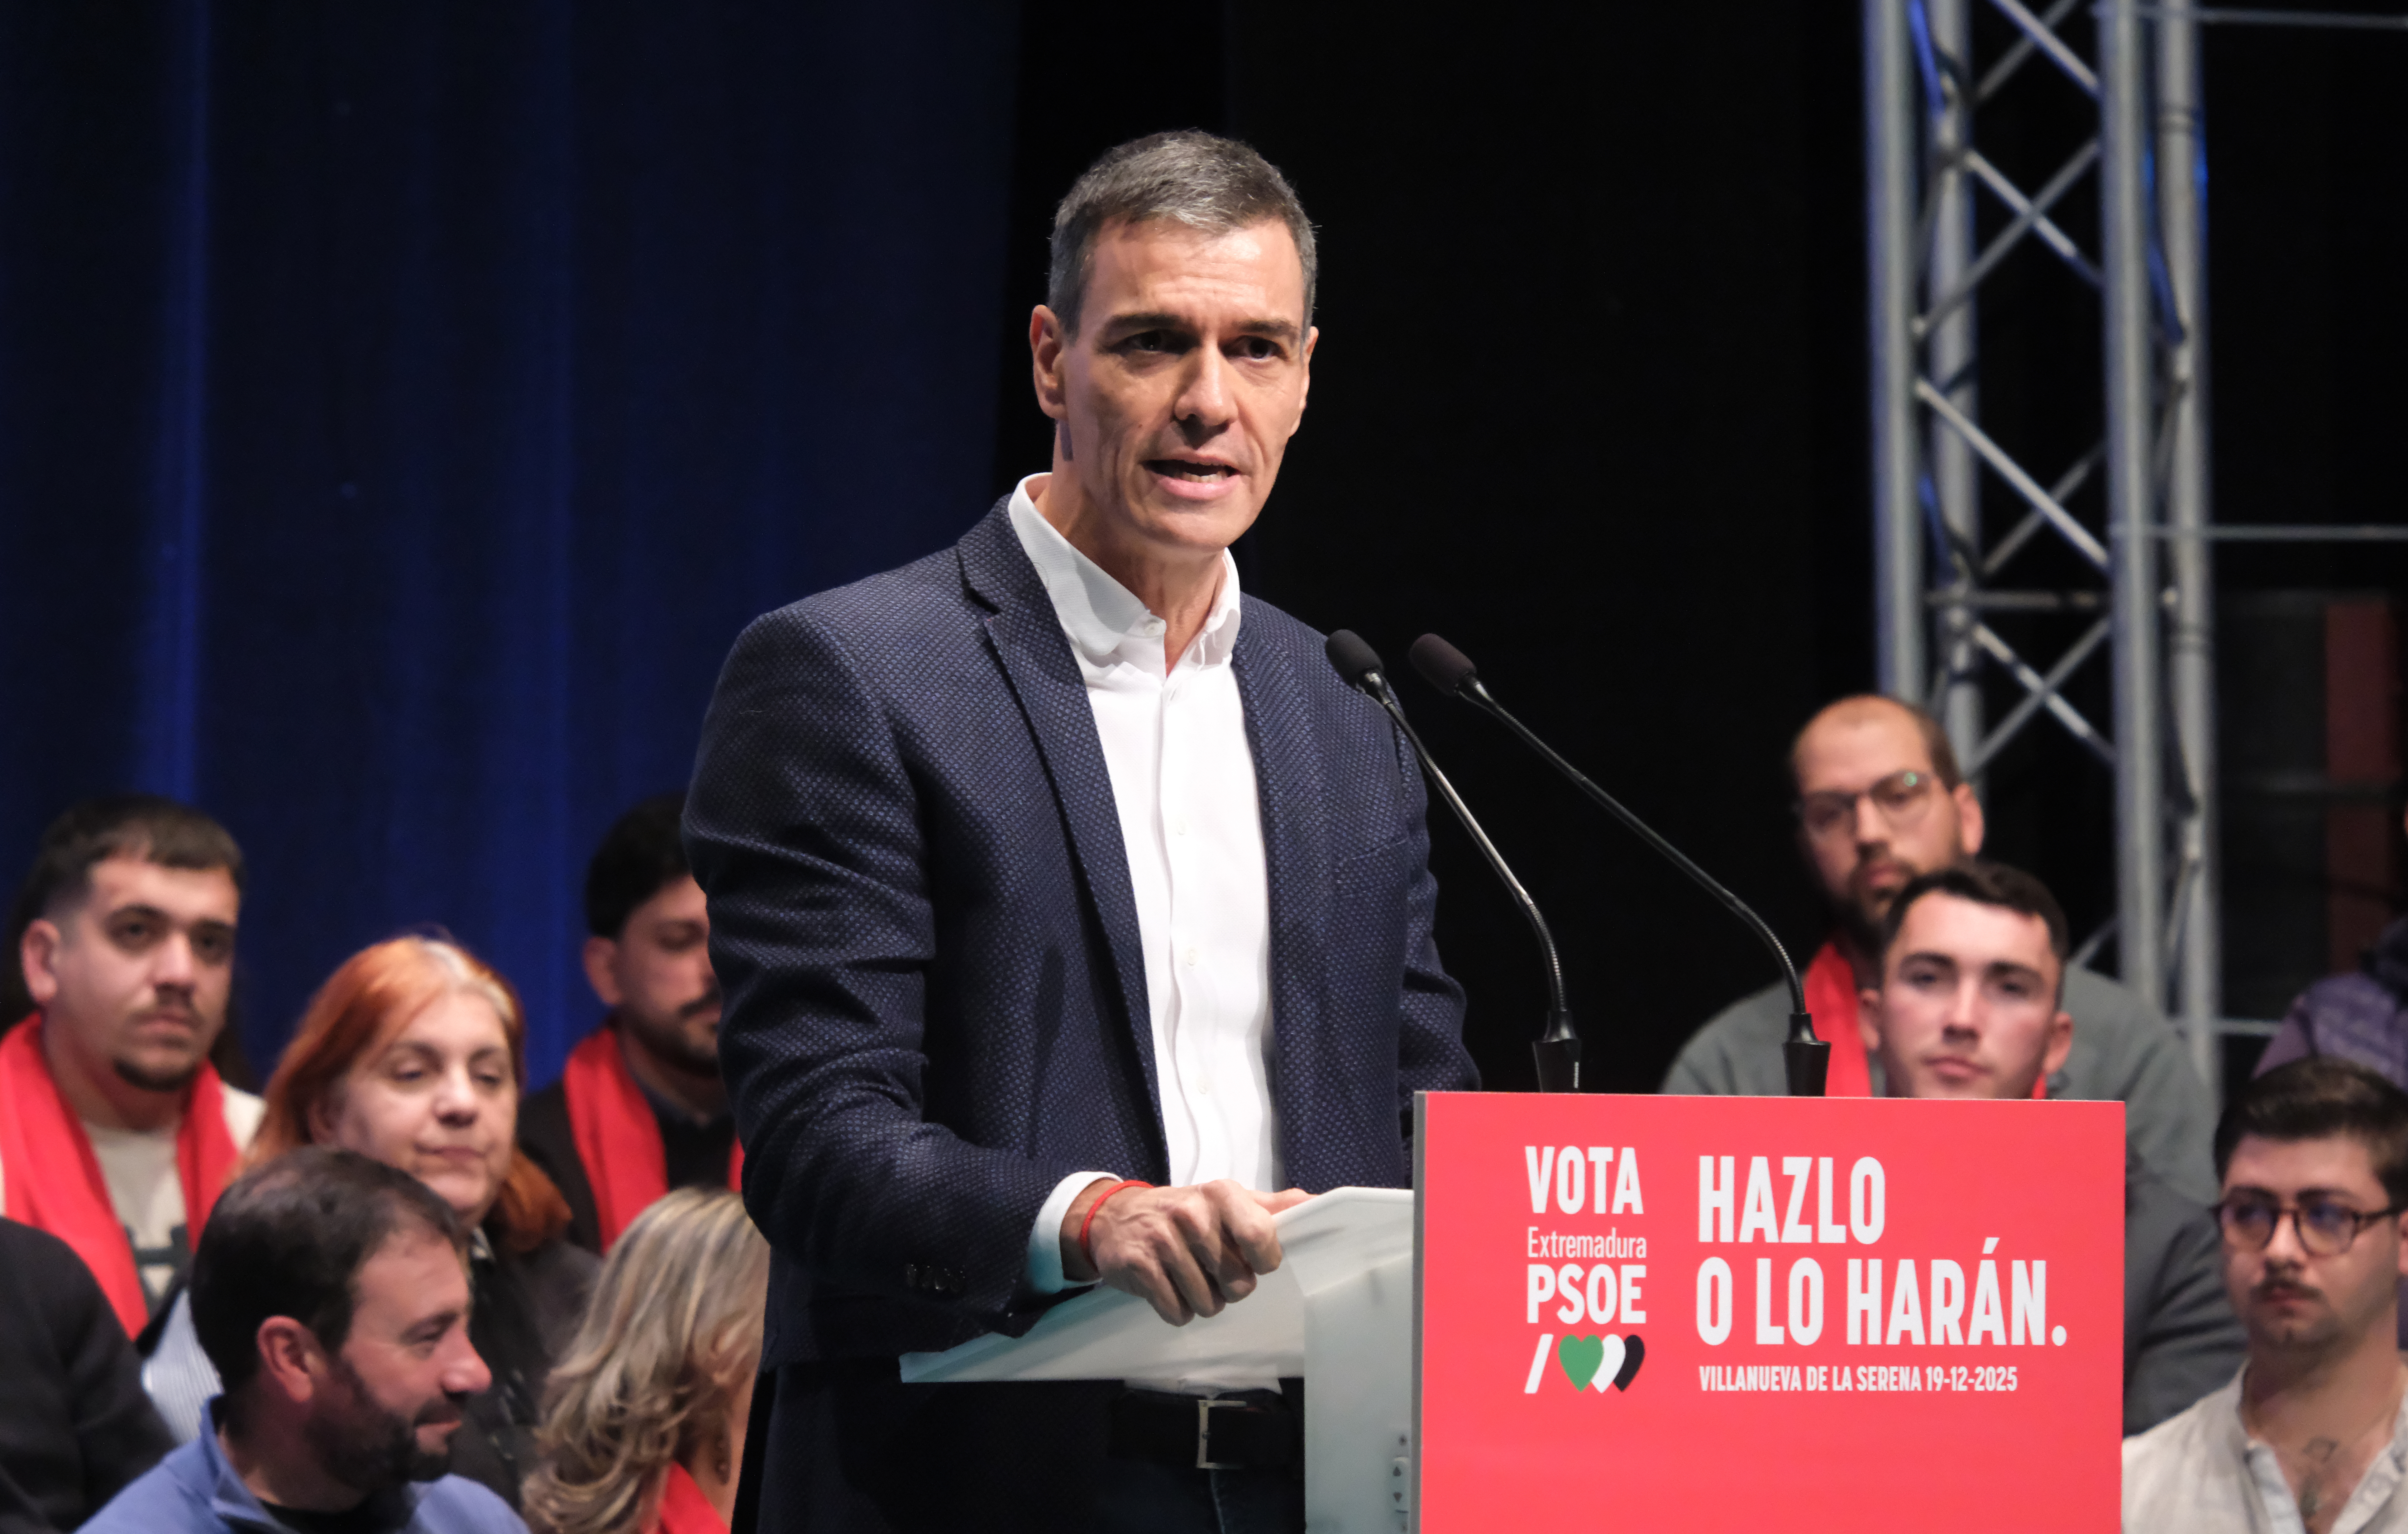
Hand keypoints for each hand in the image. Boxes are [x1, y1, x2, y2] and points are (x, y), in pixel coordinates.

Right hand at [1060, 1178, 1311, 1324]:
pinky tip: (1168, 1286)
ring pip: (1208, 1304)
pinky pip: (1177, 1312)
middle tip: (1212, 1269)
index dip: (1264, 1261)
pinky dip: (1177, 1309)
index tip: (1254, 1260)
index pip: (1260, 1236)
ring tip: (1189, 1277)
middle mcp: (1191, 1214)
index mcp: (1221, 1194)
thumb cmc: (1185, 1213)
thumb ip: (1274, 1207)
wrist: (1116, 1217)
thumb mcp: (1228, 1201)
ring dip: (1202, 1300)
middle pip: (1238, 1283)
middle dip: (1230, 1286)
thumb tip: (1318, 1204)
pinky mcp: (1138, 1266)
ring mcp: (1162, 1240)